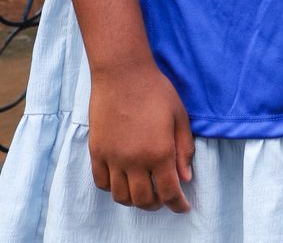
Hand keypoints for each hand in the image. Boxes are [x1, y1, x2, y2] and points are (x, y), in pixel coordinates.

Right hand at [87, 58, 194, 212]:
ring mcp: (112, 158)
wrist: (122, 75)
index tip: (183, 208)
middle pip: (144, 199)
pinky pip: (102, 183)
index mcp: (159, 152)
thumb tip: (185, 178)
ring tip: (145, 193)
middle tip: (165, 199)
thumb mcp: (180, 118)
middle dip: (157, 204)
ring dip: (134, 200)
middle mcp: (134, 161)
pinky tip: (123, 182)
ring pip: (121, 196)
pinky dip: (113, 189)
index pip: (169, 192)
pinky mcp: (96, 152)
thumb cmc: (156, 91)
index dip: (178, 204)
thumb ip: (184, 150)